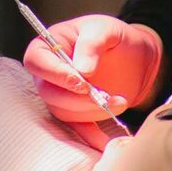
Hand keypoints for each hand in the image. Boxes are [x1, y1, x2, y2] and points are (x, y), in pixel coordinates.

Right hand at [23, 15, 162, 149]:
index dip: (55, 74)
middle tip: (104, 95)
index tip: (80, 82)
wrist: (134, 56)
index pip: (36, 61)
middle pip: (49, 93)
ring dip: (91, 111)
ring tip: (120, 102)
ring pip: (64, 111)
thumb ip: (92, 44)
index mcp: (49, 46)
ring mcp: (61, 95)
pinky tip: (104, 141)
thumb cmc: (114, 37)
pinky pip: (77, 129)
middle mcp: (49, 73)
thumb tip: (82, 69)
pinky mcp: (77, 112)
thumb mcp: (105, 29)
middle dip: (77, 98)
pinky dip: (90, 136)